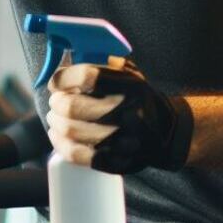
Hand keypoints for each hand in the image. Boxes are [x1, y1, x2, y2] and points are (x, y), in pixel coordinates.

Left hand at [46, 59, 192, 174]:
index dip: (63, 79)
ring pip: (70, 130)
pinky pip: (76, 154)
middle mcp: (128, 112)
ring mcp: (122, 140)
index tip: (56, 83)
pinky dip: (60, 143)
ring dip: (56, 122)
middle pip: (72, 106)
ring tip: (56, 117)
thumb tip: (63, 61)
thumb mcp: (128, 73)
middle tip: (56, 102)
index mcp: (131, 85)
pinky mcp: (115, 161)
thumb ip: (100, 64)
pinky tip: (58, 135)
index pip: (85, 77)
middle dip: (57, 102)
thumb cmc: (138, 98)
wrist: (166, 132)